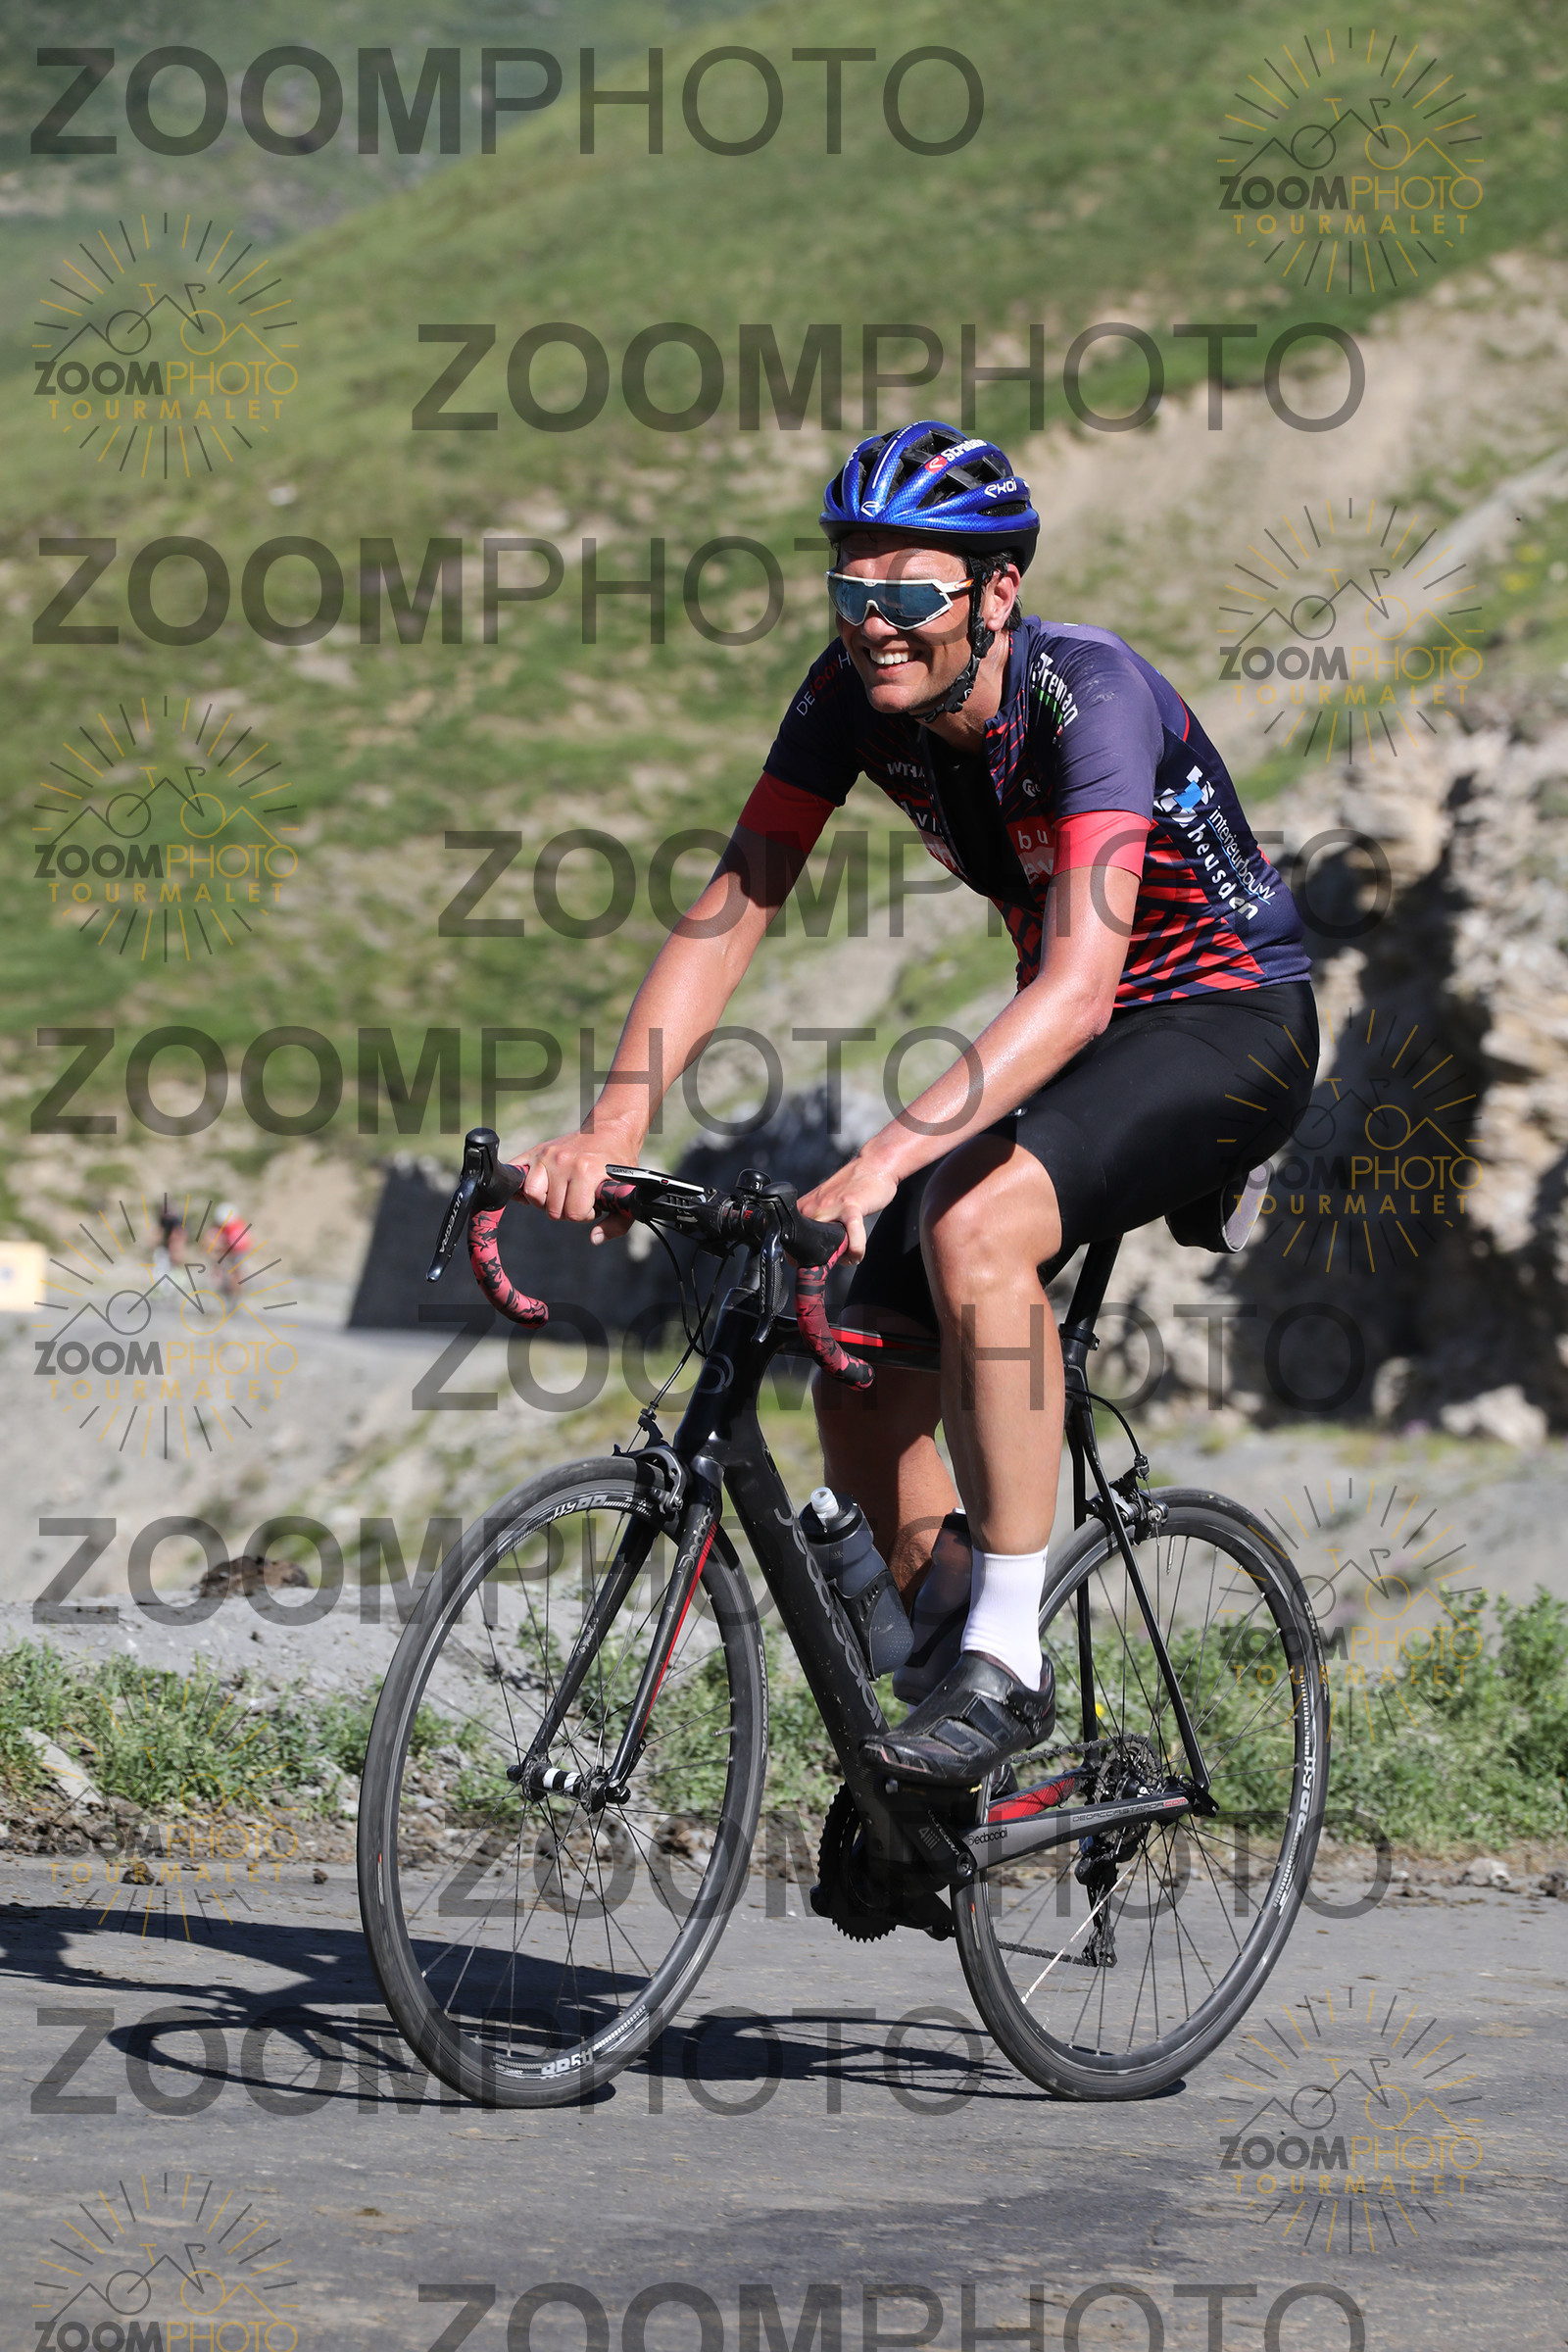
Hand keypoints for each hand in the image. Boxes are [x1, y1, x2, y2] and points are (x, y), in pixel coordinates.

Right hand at [516, 1128, 641, 1241]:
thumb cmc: (618, 1163)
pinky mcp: (536, 1151)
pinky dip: (523, 1187)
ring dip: (547, 1202)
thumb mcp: (626, 1192)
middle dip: (567, 1210)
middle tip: (579, 1198)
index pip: (574, 1214)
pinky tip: (539, 1190)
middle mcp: (562, 1161)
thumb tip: (594, 1239)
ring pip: (533, 1196)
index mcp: (586, 1171)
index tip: (593, 1205)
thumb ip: (617, 1223)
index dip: (584, 1215)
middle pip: (553, 1210)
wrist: (609, 1130)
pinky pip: (517, 1176)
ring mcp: (547, 1155)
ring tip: (562, 1194)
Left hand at [797, 1152, 899, 1262]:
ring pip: (829, 1246)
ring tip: (849, 1254)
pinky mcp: (851, 1206)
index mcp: (804, 1209)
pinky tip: (857, 1254)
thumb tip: (818, 1253)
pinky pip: (852, 1237)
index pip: (792, 1245)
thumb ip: (818, 1224)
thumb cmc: (853, 1189)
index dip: (806, 1259)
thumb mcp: (826, 1206)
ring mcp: (832, 1206)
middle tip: (839, 1257)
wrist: (873, 1165)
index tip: (821, 1259)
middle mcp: (813, 1207)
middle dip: (823, 1261)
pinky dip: (856, 1250)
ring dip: (841, 1257)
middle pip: (808, 1250)